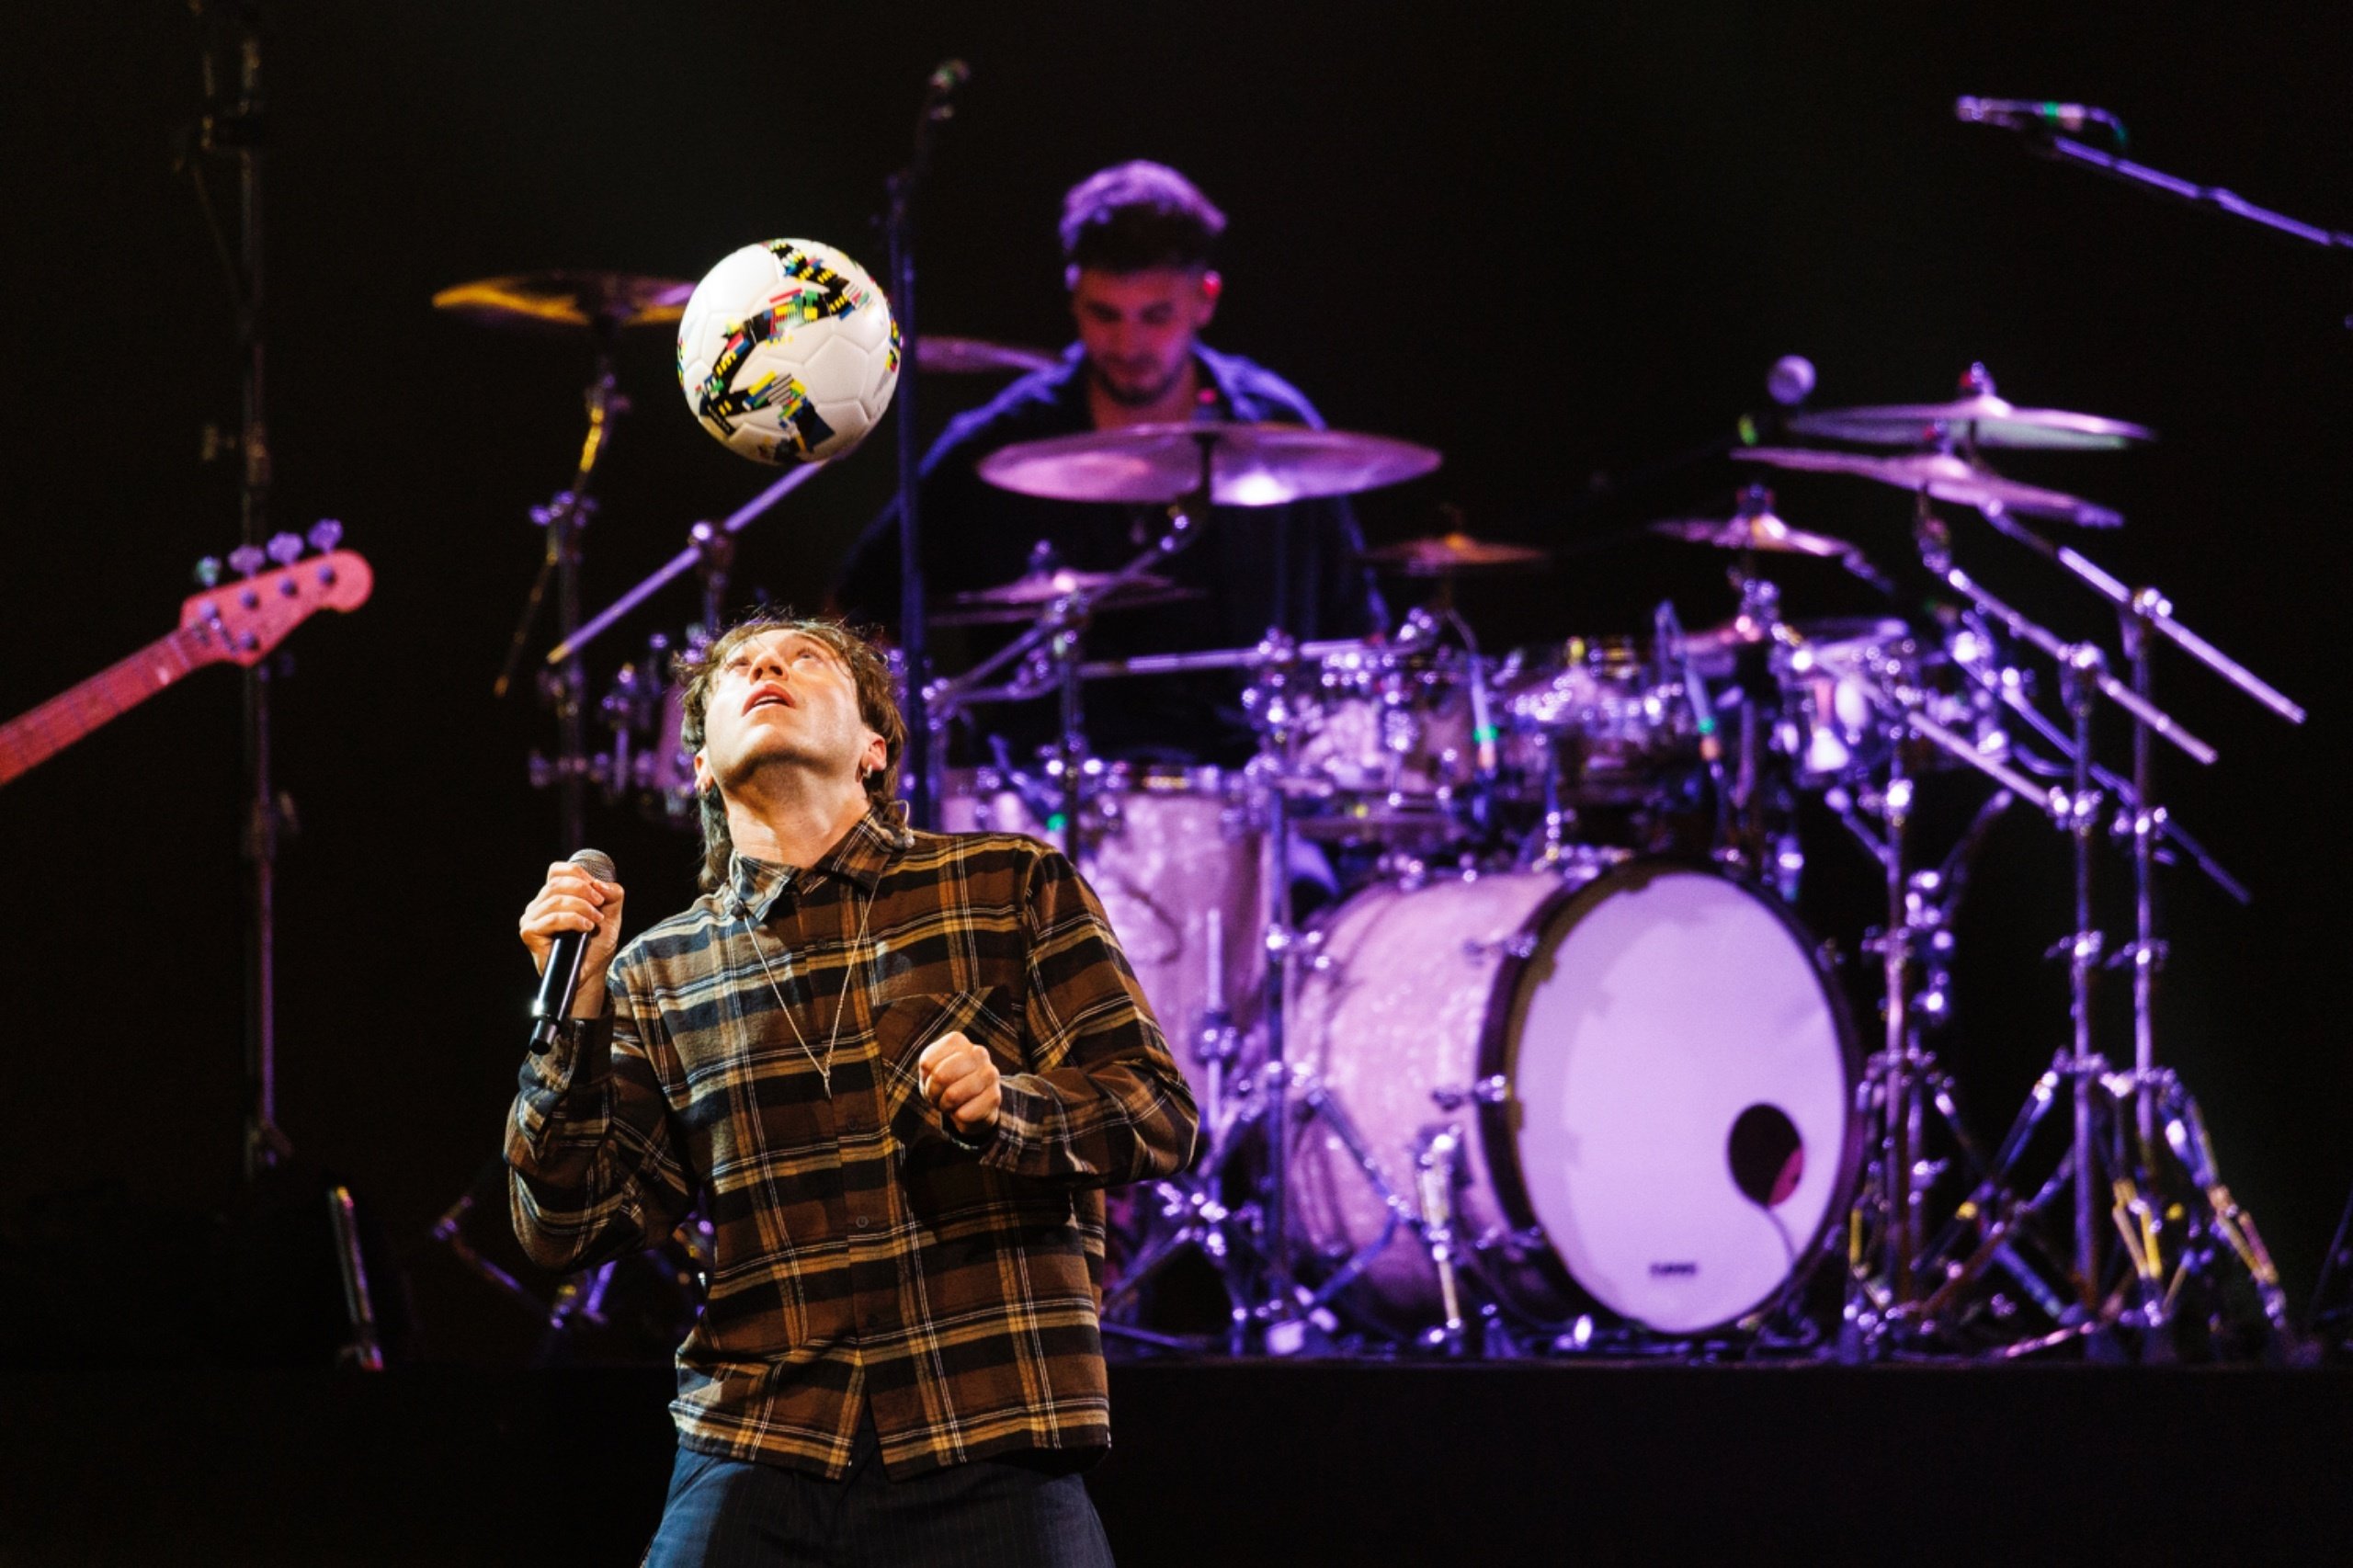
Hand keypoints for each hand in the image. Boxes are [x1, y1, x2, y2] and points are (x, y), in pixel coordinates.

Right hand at [518, 861, 624, 1015]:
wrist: (589, 973)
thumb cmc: (595, 944)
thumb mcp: (611, 915)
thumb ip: (612, 895)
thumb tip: (600, 883)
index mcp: (553, 896)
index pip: (556, 871)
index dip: (577, 873)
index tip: (596, 888)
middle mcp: (538, 905)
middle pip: (557, 883)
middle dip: (584, 890)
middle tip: (600, 905)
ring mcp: (531, 919)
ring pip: (555, 900)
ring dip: (582, 907)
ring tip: (595, 921)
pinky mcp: (530, 933)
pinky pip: (551, 919)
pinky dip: (573, 920)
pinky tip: (586, 928)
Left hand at [917, 1031, 1001, 1135]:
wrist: (968, 1102)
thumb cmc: (943, 1084)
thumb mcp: (928, 1073)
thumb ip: (930, 1071)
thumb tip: (952, 1092)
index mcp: (957, 1041)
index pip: (927, 1064)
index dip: (925, 1079)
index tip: (933, 1080)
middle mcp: (978, 1052)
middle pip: (940, 1077)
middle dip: (934, 1093)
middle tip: (940, 1095)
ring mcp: (990, 1073)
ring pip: (952, 1095)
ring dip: (946, 1106)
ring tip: (952, 1103)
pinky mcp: (995, 1096)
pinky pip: (964, 1114)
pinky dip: (958, 1118)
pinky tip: (965, 1110)